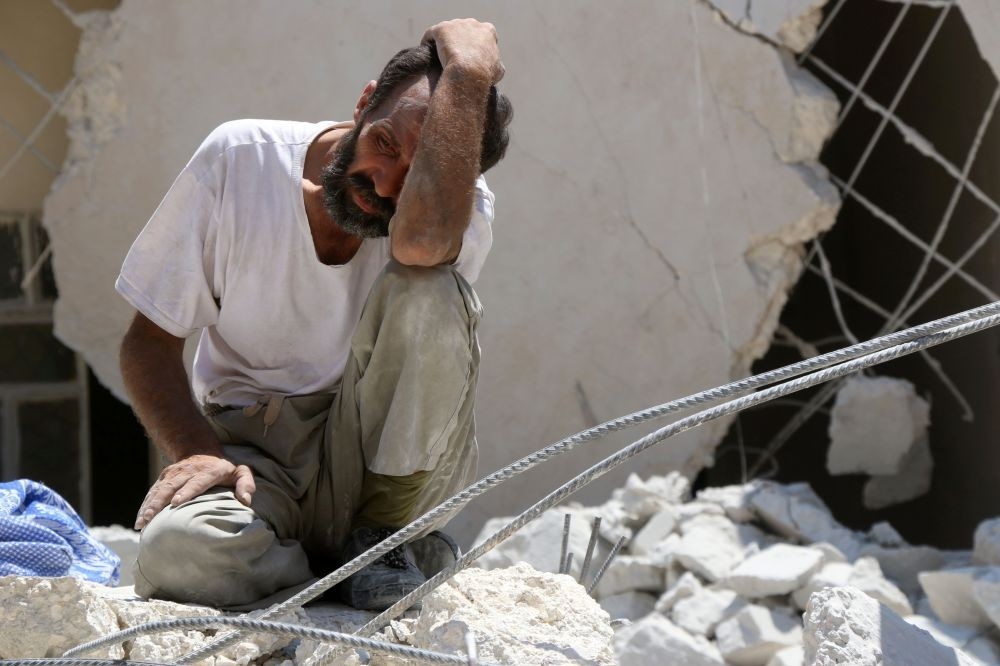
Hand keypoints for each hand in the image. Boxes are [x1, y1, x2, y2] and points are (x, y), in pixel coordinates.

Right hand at [134, 454, 254, 528]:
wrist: (201, 450)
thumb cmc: (224, 468)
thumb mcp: (240, 471)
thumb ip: (246, 483)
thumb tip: (246, 501)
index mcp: (207, 471)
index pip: (196, 482)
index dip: (187, 492)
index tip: (178, 503)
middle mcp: (187, 471)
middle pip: (172, 487)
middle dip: (161, 502)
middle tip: (151, 518)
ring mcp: (173, 474)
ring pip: (159, 490)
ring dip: (149, 506)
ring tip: (142, 522)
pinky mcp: (164, 478)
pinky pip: (153, 492)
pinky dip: (145, 505)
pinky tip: (139, 519)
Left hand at [422, 18, 503, 84]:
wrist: (469, 71)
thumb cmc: (485, 73)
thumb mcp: (498, 70)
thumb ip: (496, 64)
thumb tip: (494, 68)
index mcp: (488, 31)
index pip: (481, 35)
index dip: (475, 46)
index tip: (470, 57)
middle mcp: (472, 23)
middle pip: (462, 31)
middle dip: (459, 42)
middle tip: (454, 57)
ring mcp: (456, 24)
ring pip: (447, 32)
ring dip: (443, 42)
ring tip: (437, 57)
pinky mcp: (441, 29)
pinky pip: (432, 34)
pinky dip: (428, 42)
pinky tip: (427, 52)